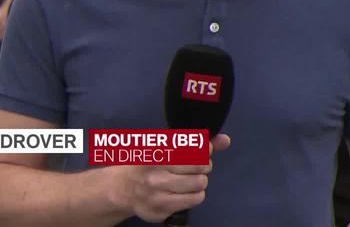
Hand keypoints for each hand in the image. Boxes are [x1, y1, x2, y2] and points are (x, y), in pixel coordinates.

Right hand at [115, 134, 230, 222]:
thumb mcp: (167, 146)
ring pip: (199, 185)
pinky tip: (186, 192)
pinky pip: (194, 200)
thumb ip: (198, 143)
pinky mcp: (161, 210)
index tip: (202, 150)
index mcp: (157, 152)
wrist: (123, 187)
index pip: (195, 148)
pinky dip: (196, 194)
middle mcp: (156, 173)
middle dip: (204, 166)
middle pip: (201, 166)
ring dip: (200, 181)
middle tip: (198, 167)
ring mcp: (157, 193)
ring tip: (191, 180)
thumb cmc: (149, 163)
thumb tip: (225, 140)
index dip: (205, 149)